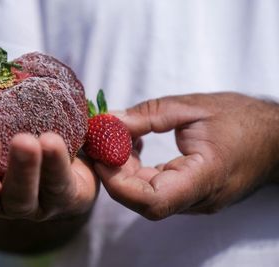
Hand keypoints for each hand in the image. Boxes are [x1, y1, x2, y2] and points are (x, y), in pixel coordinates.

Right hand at [0, 22, 97, 220]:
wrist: (76, 147)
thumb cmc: (29, 122)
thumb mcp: (2, 96)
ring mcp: (32, 202)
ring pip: (21, 196)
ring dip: (23, 168)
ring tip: (26, 139)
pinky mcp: (65, 198)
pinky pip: (59, 186)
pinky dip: (56, 165)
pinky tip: (53, 141)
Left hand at [96, 93, 278, 219]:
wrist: (276, 137)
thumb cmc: (243, 119)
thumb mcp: (192, 107)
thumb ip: (149, 115)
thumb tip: (110, 122)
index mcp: (205, 178)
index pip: (152, 200)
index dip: (118, 183)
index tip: (100, 156)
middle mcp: (198, 198)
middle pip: (143, 200)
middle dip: (114, 172)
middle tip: (101, 142)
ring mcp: (195, 200)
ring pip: (146, 196)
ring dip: (124, 171)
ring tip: (117, 139)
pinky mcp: (191, 195)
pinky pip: (156, 189)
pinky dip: (137, 171)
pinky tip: (133, 147)